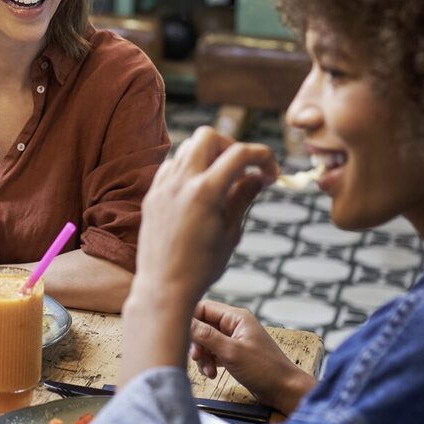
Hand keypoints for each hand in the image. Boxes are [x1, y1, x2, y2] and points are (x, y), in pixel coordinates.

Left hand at [132, 127, 278, 314]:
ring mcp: (162, 186)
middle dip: (232, 146)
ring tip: (223, 183)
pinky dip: (189, 167)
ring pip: (187, 147)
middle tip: (244, 171)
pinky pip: (171, 165)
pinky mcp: (152, 194)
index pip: (239, 153)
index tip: (272, 173)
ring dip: (209, 156)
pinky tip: (199, 190)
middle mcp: (180, 181)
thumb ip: (244, 197)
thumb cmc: (202, 267)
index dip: (263, 156)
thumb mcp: (231, 232)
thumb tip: (260, 176)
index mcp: (205, 191)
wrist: (163, 288)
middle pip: (209, 136)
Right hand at [190, 299, 315, 414]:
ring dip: (203, 356)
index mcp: (236, 317)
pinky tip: (212, 374)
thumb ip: (207, 336)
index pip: (203, 308)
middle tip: (196, 357)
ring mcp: (234, 340)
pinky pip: (213, 353)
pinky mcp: (234, 354)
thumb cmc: (265, 369)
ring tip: (208, 371)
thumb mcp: (231, 352)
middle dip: (197, 343)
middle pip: (203, 326)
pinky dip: (210, 362)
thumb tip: (185, 322)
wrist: (284, 390)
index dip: (190, 320)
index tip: (180, 335)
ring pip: (206, 341)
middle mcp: (234, 325)